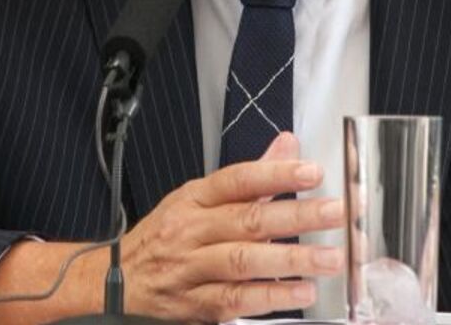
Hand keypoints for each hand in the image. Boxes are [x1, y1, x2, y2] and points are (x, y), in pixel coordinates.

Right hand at [120, 132, 345, 321]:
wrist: (116, 282)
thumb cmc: (165, 237)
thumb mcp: (198, 199)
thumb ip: (250, 177)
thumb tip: (288, 145)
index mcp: (194, 198)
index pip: (237, 180)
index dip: (275, 174)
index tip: (312, 172)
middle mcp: (192, 231)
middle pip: (248, 220)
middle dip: (296, 216)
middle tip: (335, 213)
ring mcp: (192, 269)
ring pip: (244, 261)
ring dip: (291, 260)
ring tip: (329, 258)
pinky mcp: (196, 304)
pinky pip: (235, 300)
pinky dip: (270, 296)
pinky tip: (301, 292)